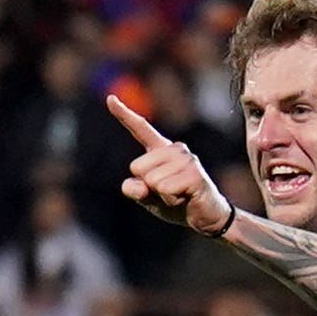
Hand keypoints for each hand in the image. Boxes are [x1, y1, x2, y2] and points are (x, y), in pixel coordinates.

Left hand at [105, 93, 233, 235]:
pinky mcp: (195, 173)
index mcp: (160, 150)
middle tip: (168, 192)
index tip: (110, 99)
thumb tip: (136, 184)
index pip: (141, 129)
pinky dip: (171, 200)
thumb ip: (135, 190)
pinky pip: (166, 189)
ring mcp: (187, 159)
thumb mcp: (147, 198)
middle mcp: (175, 148)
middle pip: (138, 167)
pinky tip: (185, 198)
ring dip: (162, 196)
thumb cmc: (176, 203)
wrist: (205, 217)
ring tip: (179, 195)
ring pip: (152, 180)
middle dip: (147, 187)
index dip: (124, 114)